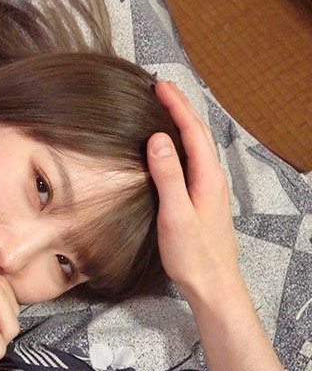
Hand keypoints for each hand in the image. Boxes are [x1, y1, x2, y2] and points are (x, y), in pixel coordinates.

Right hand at [148, 81, 240, 302]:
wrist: (212, 285)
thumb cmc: (193, 254)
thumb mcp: (175, 214)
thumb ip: (168, 175)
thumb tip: (158, 139)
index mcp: (207, 177)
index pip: (192, 131)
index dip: (176, 106)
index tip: (160, 86)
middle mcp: (211, 178)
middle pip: (197, 134)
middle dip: (180, 108)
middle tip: (161, 88)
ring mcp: (208, 188)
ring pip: (195, 146)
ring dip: (181, 123)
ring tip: (165, 107)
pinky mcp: (201, 197)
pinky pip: (191, 159)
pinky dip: (180, 142)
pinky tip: (169, 146)